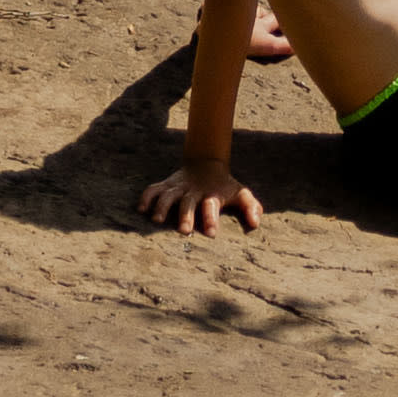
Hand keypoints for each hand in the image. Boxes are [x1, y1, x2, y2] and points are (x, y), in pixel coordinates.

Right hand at [140, 153, 259, 236]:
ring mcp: (179, 187)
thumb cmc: (225, 186)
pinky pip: (154, 189)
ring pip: (168, 195)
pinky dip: (146, 197)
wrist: (207, 162)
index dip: (211, 218)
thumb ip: (251, 207)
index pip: (212, 206)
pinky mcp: (167, 185)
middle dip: (186, 216)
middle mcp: (194, 191)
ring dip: (162, 206)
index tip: (211, 234)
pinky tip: (141, 209)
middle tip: (184, 231)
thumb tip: (256, 224)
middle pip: (188, 203)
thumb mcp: (241, 193)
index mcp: (212, 194)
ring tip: (157, 220)